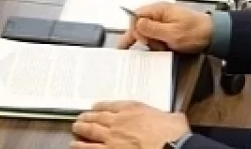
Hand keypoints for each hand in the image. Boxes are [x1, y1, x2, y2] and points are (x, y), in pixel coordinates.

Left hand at [71, 102, 189, 148]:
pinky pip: (91, 148)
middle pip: (97, 116)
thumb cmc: (173, 135)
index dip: (100, 106)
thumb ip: (169, 116)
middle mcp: (119, 121)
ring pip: (90, 131)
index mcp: (133, 109)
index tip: (95, 107)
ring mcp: (112, 137)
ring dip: (81, 129)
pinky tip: (75, 145)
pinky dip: (81, 146)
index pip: (110, 105)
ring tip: (75, 128)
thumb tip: (176, 118)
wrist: (171, 147)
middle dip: (87, 117)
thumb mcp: (173, 118)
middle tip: (80, 117)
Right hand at [117, 3, 211, 54]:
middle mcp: (159, 12)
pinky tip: (163, 47)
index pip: (136, 16)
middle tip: (153, 46)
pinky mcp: (168, 26)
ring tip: (163, 47)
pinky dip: (157, 42)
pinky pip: (156, 34)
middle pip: (140, 24)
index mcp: (159, 9)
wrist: (213, 34)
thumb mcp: (172, 33)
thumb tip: (136, 23)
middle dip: (144, 37)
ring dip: (152, 41)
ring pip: (147, 31)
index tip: (143, 41)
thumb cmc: (195, 32)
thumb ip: (152, 29)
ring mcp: (163, 19)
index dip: (136, 30)